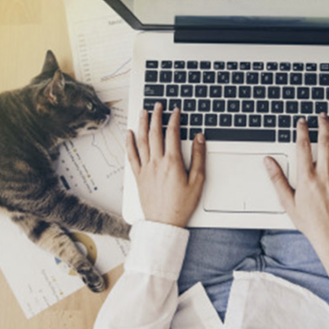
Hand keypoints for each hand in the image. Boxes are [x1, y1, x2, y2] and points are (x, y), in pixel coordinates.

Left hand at [126, 103, 204, 227]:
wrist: (164, 223)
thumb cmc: (182, 205)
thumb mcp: (198, 181)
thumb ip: (199, 157)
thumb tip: (199, 138)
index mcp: (172, 162)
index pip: (172, 133)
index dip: (174, 119)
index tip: (176, 111)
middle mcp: (156, 163)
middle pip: (154, 133)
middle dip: (156, 116)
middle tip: (158, 106)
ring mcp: (145, 169)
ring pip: (142, 141)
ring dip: (142, 124)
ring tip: (143, 112)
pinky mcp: (138, 176)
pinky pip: (132, 156)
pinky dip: (130, 143)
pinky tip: (129, 134)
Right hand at [265, 113, 328, 278]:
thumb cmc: (311, 222)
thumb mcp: (288, 202)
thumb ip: (277, 179)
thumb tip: (269, 162)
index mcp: (307, 178)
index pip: (303, 147)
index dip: (302, 131)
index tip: (302, 122)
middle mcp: (324, 175)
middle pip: (324, 142)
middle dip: (323, 125)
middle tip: (322, 115)